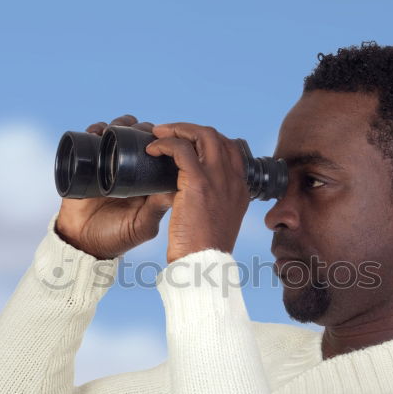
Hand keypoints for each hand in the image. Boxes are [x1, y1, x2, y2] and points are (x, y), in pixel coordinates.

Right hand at [54, 114, 174, 259]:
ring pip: (116, 134)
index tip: (164, 136)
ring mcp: (107, 165)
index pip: (159, 152)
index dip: (163, 140)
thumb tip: (176, 185)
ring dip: (119, 125)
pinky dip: (94, 131)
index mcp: (146, 180)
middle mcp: (128, 169)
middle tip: (141, 132)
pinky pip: (90, 140)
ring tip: (117, 129)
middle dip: (141, 128)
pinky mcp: (86, 165)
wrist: (82, 244)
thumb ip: (157, 208)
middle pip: (138, 137)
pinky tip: (97, 132)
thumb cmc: (116, 238)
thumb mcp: (142, 226)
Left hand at [145, 122, 251, 263]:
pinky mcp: (198, 183)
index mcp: (240, 189)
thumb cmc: (205, 250)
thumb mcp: (218, 223)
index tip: (188, 144)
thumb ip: (212, 204)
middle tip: (168, 133)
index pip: (230, 149)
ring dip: (178, 130)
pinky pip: (181, 149)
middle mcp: (233, 179)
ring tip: (159, 134)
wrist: (204, 264)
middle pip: (216, 136)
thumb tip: (193, 195)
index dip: (208, 140)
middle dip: (190, 129)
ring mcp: (218, 179)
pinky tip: (152, 150)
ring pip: (202, 135)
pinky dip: (165, 144)